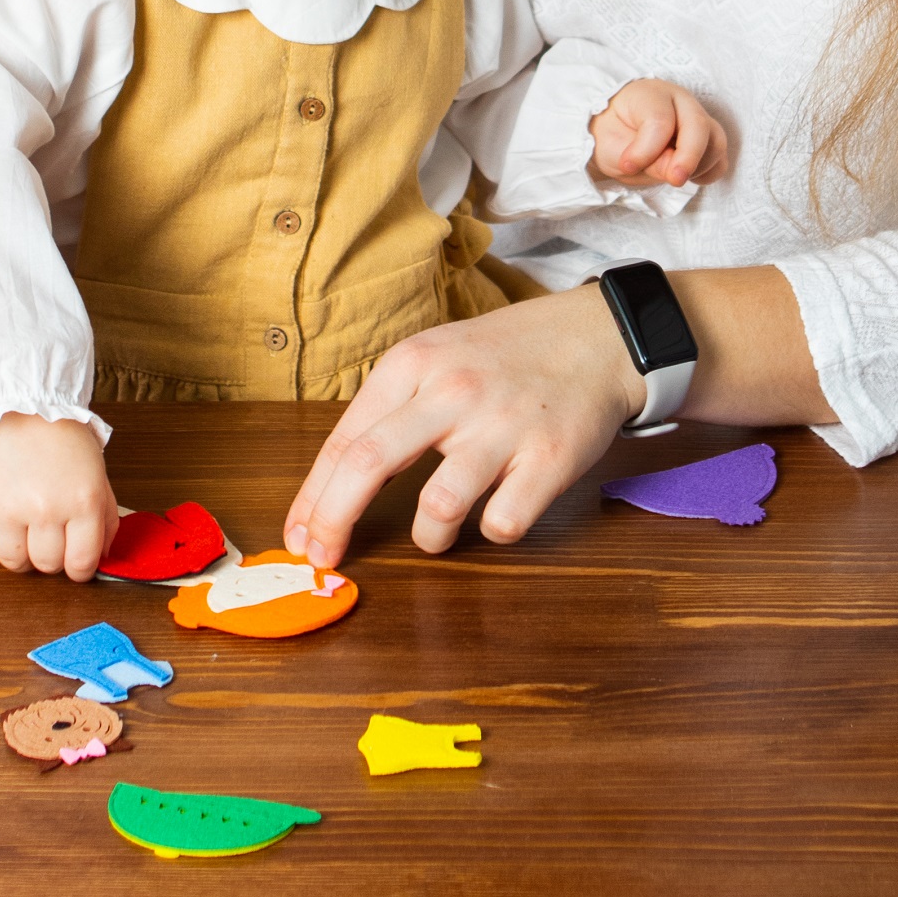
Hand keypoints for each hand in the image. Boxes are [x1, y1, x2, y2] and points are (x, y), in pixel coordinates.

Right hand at [0, 414, 118, 578]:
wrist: (21, 407)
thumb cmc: (63, 439)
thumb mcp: (97, 475)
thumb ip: (105, 517)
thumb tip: (101, 556)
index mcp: (83, 501)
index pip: (82, 562)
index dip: (81, 570)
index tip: (76, 564)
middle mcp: (47, 509)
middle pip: (49, 565)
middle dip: (53, 557)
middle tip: (52, 535)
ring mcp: (11, 510)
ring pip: (16, 562)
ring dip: (23, 553)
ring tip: (28, 531)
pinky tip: (6, 511)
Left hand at [283, 286, 645, 567]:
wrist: (597, 337)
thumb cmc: (507, 356)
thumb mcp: (439, 357)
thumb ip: (392, 409)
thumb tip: (335, 482)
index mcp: (414, 363)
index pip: (344, 440)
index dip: (312, 498)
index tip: (300, 537)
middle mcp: (451, 390)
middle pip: (366, 466)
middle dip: (333, 523)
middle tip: (324, 559)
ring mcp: (501, 425)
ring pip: (435, 507)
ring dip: (427, 538)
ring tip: (435, 533)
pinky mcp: (547, 459)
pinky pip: (502, 523)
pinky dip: (493, 530)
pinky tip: (500, 508)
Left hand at [589, 79, 728, 190]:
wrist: (616, 130)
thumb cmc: (612, 133)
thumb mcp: (613, 145)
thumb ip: (642, 157)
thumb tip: (674, 172)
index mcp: (649, 95)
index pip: (659, 120)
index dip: (646, 150)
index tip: (628, 166)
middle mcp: (679, 101)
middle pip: (698, 125)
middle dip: (688, 157)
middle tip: (674, 180)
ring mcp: (697, 117)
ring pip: (715, 141)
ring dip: (698, 165)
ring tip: (671, 176)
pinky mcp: (707, 137)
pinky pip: (720, 156)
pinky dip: (709, 171)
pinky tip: (688, 177)